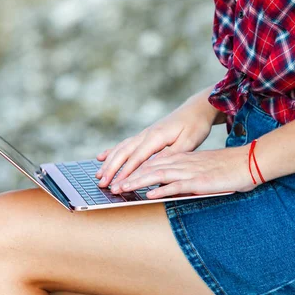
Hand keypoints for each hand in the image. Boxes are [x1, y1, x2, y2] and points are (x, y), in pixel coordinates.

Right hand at [95, 99, 217, 188]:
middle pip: (124, 153)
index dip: (125, 173)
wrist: (196, 109)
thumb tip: (154, 167)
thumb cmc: (195, 126)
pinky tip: (102, 157)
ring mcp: (144, 134)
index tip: (117, 186)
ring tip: (99, 175)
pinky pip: (125, 144)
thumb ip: (170, 155)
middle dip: (112, 170)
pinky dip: (112, 151)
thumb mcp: (188, 143)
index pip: (137, 158)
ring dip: (109, 162)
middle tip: (102, 184)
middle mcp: (146, 134)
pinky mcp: (145, 135)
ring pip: (121, 148)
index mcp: (156, 137)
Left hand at [109, 146, 256, 197]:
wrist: (249, 162)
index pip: (151, 163)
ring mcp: (189, 171)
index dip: (132, 170)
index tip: (117, 178)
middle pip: (148, 168)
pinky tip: (149, 195)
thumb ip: (183, 177)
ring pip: (157, 175)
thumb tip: (166, 187)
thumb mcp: (201, 171)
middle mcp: (181, 163)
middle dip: (128, 177)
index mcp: (181, 159)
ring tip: (121, 189)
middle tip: (110, 185)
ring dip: (137, 183)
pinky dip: (162, 190)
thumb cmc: (227, 169)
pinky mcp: (199, 181)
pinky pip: (177, 185)